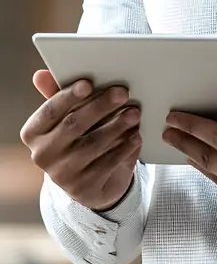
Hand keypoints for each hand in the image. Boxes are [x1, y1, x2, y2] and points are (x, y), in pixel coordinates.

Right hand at [20, 71, 141, 211]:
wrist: (89, 181)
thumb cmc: (77, 138)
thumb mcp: (67, 117)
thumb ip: (59, 95)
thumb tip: (41, 74)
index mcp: (33, 133)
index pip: (50, 111)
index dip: (68, 96)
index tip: (88, 83)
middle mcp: (42, 155)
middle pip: (73, 124)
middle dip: (100, 106)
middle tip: (123, 92)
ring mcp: (63, 175)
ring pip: (93, 144)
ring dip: (117, 126)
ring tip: (135, 113)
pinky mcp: (84, 189)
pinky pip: (108, 163)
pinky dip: (124, 147)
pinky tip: (136, 136)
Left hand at [162, 79, 216, 236]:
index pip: (216, 139)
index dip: (193, 125)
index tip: (176, 117)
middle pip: (207, 160)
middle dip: (186, 142)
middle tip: (169, 130)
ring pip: (214, 177)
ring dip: (196, 160)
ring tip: (183, 146)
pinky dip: (215, 175)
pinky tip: (211, 166)